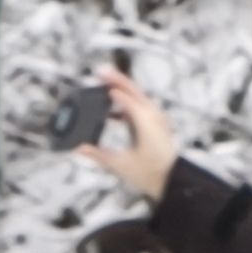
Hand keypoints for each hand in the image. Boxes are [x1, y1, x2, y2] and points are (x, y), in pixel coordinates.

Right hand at [82, 67, 178, 205]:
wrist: (172, 180)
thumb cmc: (150, 173)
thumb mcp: (120, 165)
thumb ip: (98, 155)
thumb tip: (79, 148)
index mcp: (144, 122)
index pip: (126, 99)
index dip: (111, 89)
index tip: (97, 81)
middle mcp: (152, 116)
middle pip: (133, 90)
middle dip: (116, 79)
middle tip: (99, 71)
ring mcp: (156, 118)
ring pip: (138, 95)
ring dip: (122, 88)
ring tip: (105, 84)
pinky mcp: (156, 124)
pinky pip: (141, 105)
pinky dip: (128, 101)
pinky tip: (113, 111)